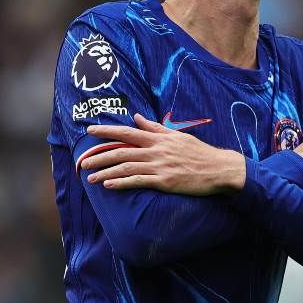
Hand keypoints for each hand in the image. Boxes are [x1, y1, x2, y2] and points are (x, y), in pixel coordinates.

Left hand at [82, 114, 245, 194]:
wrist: (218, 168)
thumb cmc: (199, 153)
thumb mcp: (177, 136)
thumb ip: (155, 127)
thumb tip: (137, 117)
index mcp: (159, 138)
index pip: (127, 132)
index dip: (107, 130)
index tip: (90, 130)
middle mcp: (157, 150)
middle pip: (122, 151)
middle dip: (100, 156)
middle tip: (83, 162)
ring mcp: (160, 166)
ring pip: (126, 167)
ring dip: (106, 172)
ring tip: (90, 177)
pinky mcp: (164, 181)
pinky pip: (138, 181)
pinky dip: (121, 183)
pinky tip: (108, 185)